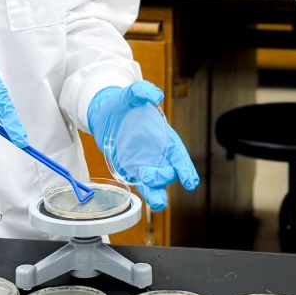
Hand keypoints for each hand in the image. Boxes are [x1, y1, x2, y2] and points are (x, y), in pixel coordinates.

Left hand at [87, 81, 200, 210]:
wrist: (104, 112)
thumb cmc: (123, 103)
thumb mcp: (132, 93)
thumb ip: (144, 91)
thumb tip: (156, 96)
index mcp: (164, 137)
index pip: (179, 155)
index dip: (186, 168)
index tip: (191, 182)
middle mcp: (158, 153)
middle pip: (168, 171)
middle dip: (164, 177)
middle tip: (149, 175)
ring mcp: (145, 162)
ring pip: (156, 183)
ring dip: (157, 193)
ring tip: (158, 203)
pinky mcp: (131, 169)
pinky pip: (140, 184)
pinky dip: (145, 192)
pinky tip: (148, 201)